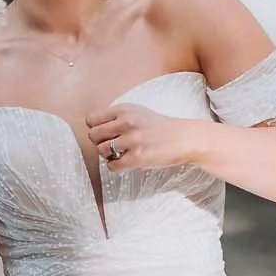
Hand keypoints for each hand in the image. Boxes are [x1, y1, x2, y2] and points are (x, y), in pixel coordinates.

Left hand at [86, 102, 204, 172]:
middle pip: (93, 136)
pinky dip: (116, 166)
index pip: (91, 120)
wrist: (184, 138)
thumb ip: (116, 117)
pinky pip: (112, 166)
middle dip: (100, 142)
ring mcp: (132, 140)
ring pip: (102, 151)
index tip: (104, 134)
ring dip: (109, 155)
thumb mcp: (137, 112)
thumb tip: (93, 128)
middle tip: (111, 145)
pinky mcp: (137, 157)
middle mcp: (126, 122)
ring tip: (121, 153)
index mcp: (124, 109)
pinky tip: (126, 161)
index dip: (95, 129)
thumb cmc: (160, 127)